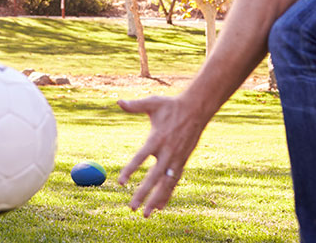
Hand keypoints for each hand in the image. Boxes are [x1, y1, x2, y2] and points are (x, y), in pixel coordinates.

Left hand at [117, 95, 206, 217]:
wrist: (197, 109)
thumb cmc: (171, 106)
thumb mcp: (153, 103)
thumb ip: (135, 105)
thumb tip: (118, 101)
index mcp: (157, 138)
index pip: (141, 157)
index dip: (130, 169)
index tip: (120, 182)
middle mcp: (167, 152)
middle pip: (154, 177)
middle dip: (143, 193)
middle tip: (132, 207)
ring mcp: (176, 159)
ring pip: (166, 184)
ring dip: (156, 200)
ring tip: (146, 214)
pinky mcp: (182, 162)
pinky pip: (174, 182)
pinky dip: (167, 194)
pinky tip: (160, 206)